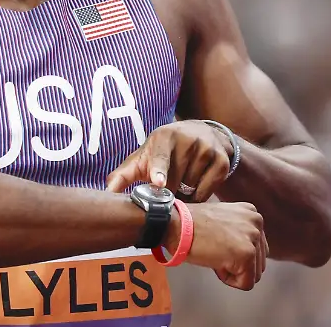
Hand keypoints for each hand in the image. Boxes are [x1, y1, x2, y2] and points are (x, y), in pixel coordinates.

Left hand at [106, 120, 231, 201]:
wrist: (204, 134)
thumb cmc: (165, 150)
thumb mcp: (144, 157)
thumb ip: (124, 174)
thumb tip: (108, 191)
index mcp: (164, 136)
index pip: (159, 156)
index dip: (158, 170)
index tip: (158, 182)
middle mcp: (187, 139)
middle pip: (174, 181)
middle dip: (167, 191)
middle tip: (165, 188)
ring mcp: (207, 149)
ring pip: (190, 188)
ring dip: (184, 193)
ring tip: (182, 180)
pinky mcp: (221, 161)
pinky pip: (206, 192)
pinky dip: (199, 195)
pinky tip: (195, 184)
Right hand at [163, 201, 266, 290]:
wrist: (178, 225)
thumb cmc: (192, 225)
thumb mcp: (224, 220)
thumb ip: (239, 232)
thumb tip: (243, 253)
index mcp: (252, 214)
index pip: (257, 248)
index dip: (235, 255)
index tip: (219, 246)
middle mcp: (257, 223)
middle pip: (258, 262)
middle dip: (236, 264)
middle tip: (216, 252)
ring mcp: (253, 238)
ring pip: (253, 274)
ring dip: (233, 271)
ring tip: (216, 256)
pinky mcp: (247, 254)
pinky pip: (246, 283)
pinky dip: (229, 280)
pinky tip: (216, 263)